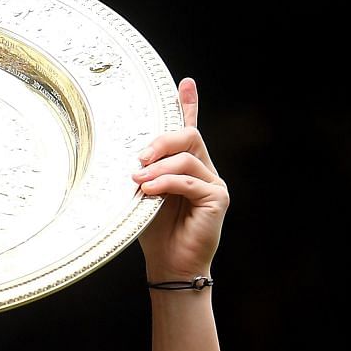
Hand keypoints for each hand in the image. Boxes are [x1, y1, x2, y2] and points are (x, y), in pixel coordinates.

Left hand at [134, 78, 229, 284]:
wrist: (170, 266)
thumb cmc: (155, 233)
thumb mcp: (145, 195)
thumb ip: (145, 172)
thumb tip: (132, 155)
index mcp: (188, 166)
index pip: (189, 130)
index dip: (189, 105)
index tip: (185, 84)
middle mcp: (205, 170)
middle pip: (188, 136)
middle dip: (161, 141)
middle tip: (138, 158)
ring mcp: (215, 183)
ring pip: (187, 157)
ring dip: (158, 167)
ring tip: (139, 181)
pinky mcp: (218, 198)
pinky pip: (190, 180)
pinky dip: (166, 183)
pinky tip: (148, 191)